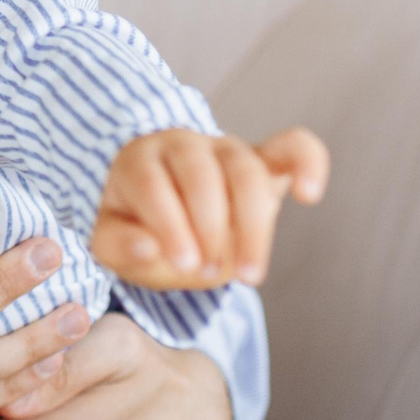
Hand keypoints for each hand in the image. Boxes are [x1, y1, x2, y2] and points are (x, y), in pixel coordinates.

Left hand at [90, 126, 329, 289]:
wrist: (166, 216)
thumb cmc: (136, 229)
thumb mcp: (110, 245)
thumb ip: (120, 247)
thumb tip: (148, 248)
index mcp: (138, 159)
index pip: (153, 184)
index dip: (170, 224)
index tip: (182, 265)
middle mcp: (182, 144)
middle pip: (202, 175)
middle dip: (209, 230)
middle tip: (205, 275)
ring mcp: (226, 149)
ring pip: (247, 171)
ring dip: (253, 226)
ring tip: (248, 275)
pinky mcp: (263, 161)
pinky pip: (293, 146)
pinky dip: (307, 162)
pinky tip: (309, 193)